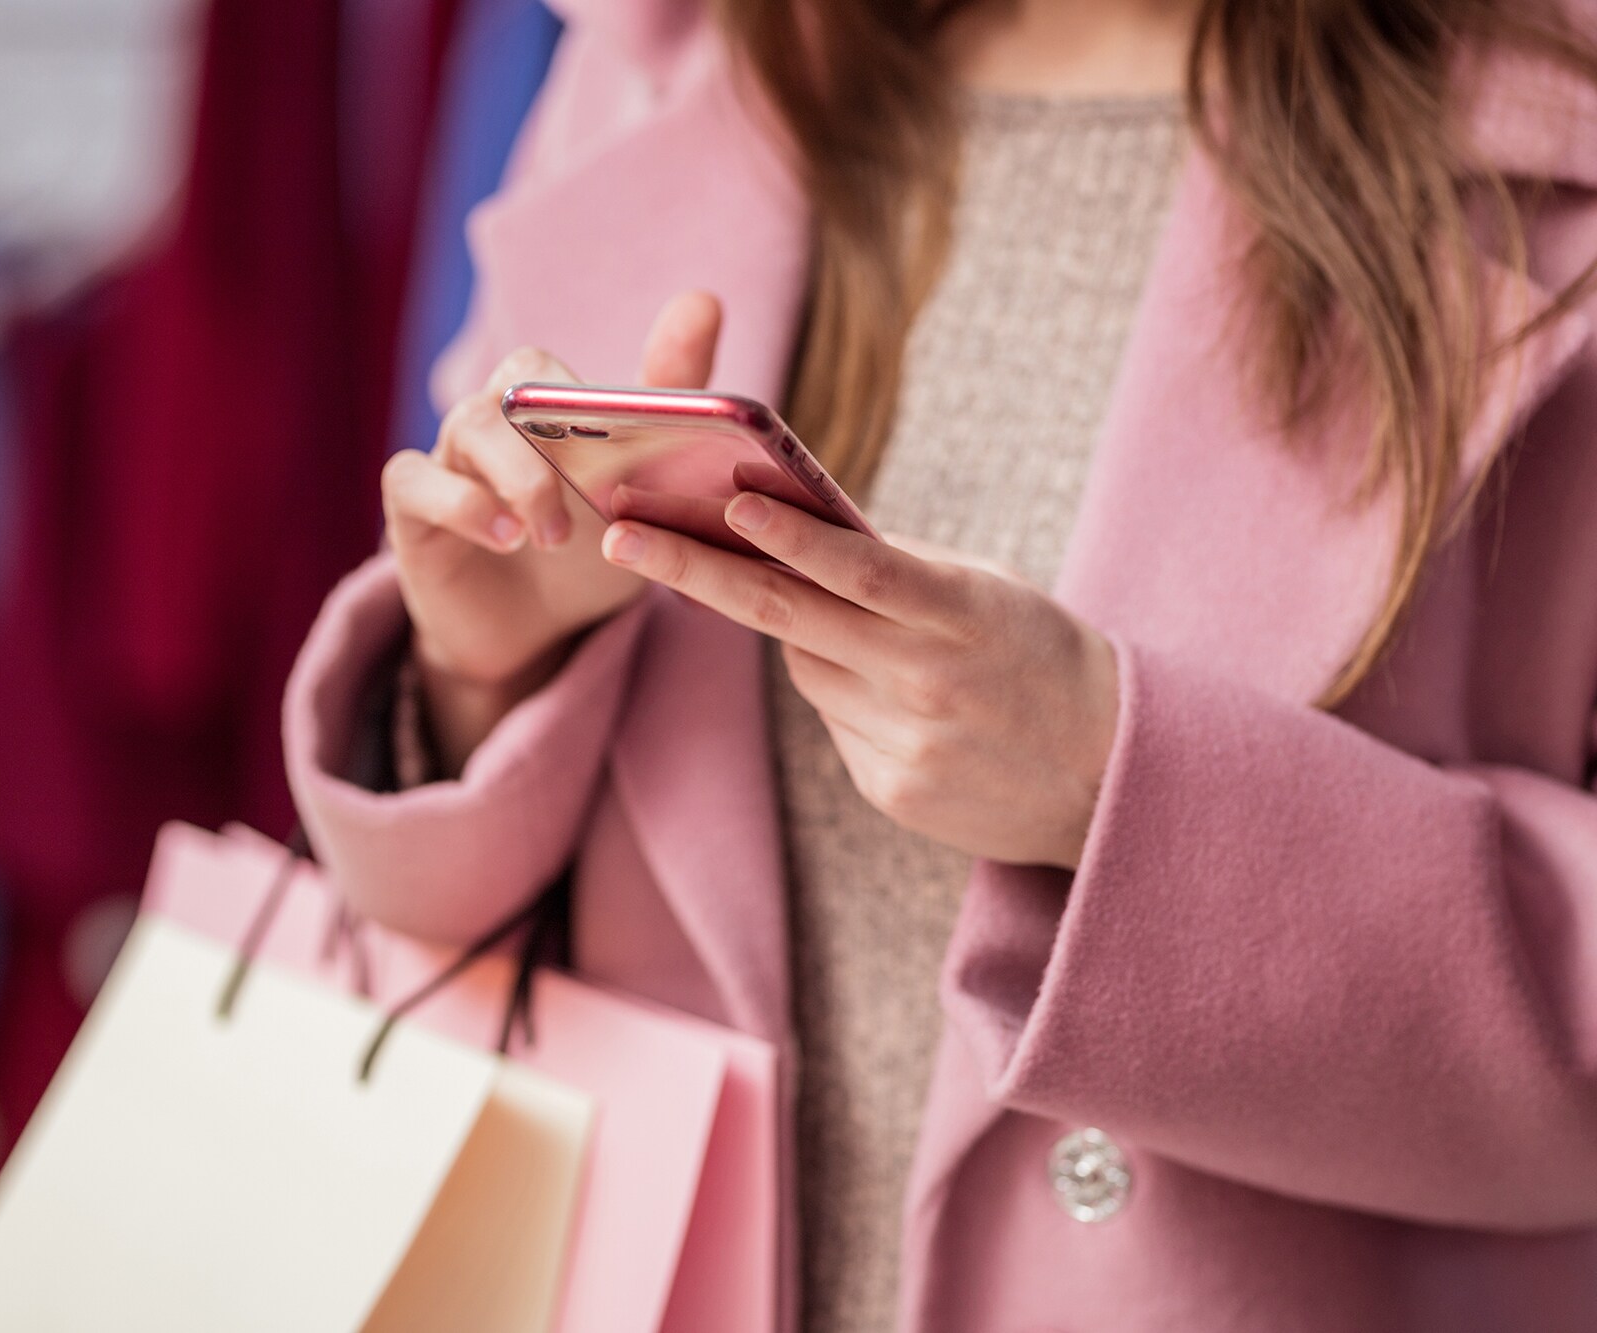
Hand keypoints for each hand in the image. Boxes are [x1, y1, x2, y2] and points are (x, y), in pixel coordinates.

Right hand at [385, 290, 723, 768]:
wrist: (533, 637)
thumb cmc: (587, 556)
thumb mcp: (642, 495)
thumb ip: (670, 409)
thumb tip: (702, 300)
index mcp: (545, 410)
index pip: (553, 367)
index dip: (585, 381)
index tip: (634, 400)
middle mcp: (493, 421)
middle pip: (512, 382)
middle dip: (554, 421)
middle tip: (591, 486)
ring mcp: (448, 460)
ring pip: (469, 424)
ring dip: (521, 476)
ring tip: (552, 534)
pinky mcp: (411, 508)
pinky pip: (413, 479)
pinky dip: (461, 503)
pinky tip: (505, 537)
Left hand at [601, 492, 1119, 867]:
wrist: (1114, 777)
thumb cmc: (1044, 657)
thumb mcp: (990, 592)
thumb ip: (899, 568)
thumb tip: (796, 531)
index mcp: (963, 615)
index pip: (859, 570)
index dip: (788, 536)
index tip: (724, 501)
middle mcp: (927, 681)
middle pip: (788, 617)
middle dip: (697, 572)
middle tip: (622, 536)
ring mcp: (905, 743)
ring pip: (807, 666)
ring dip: (805, 635)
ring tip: (869, 633)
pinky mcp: (891, 789)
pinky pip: (836, 720)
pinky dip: (846, 692)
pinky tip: (903, 698)